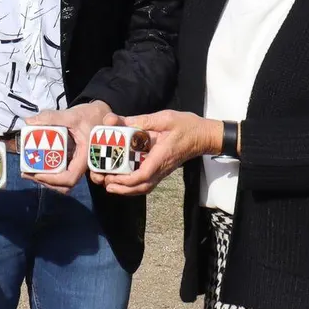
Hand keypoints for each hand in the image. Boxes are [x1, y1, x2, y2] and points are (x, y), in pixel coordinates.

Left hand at [22, 101, 112, 194]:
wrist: (100, 114)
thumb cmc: (90, 116)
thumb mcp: (72, 115)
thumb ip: (52, 117)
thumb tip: (30, 121)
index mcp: (85, 158)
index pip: (70, 177)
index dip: (53, 180)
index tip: (37, 173)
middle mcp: (81, 165)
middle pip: (64, 184)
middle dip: (44, 181)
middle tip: (26, 173)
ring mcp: (76, 164)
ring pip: (61, 182)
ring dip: (45, 179)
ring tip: (27, 171)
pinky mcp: (71, 161)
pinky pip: (60, 172)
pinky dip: (48, 172)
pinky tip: (35, 164)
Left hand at [93, 110, 221, 196]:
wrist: (204, 136)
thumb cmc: (187, 126)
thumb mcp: (165, 118)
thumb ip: (141, 120)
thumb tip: (117, 121)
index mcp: (162, 156)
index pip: (143, 175)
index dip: (126, 180)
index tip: (112, 176)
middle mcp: (162, 168)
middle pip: (141, 187)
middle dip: (121, 188)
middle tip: (104, 182)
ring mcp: (163, 171)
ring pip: (144, 188)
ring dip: (126, 189)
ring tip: (109, 185)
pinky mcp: (162, 170)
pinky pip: (147, 183)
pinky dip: (133, 185)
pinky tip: (122, 180)